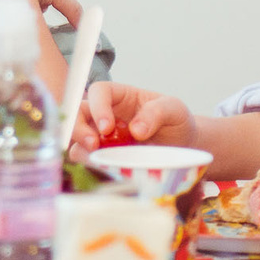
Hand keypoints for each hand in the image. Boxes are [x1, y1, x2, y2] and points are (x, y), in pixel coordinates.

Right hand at [71, 82, 194, 155]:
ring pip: (77, 137)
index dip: (98, 107)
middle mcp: (106, 114)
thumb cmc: (175, 122)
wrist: (182, 146)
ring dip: (80, 147)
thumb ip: (157, 112)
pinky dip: (89, 163)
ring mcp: (103, 136)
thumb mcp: (174, 109)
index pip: (99, 92)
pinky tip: (102, 167)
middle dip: (79, 128)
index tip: (108, 128)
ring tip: (96, 159)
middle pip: (78, 113)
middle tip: (93, 145)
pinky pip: (87, 158)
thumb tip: (135, 129)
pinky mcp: (104, 156)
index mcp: (121, 96)